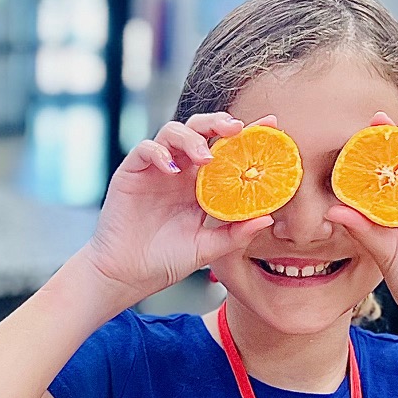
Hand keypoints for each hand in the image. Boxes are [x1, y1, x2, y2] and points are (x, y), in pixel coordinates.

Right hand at [78, 115, 274, 302]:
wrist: (127, 275)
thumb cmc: (165, 262)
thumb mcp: (208, 249)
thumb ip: (236, 234)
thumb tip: (268, 219)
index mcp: (201, 184)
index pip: (226, 149)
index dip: (247, 134)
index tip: (270, 125)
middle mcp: (180, 171)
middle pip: (200, 130)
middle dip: (218, 122)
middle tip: (236, 129)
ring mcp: (156, 169)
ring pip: (173, 132)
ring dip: (192, 137)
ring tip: (205, 156)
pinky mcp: (132, 172)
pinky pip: (145, 149)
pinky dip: (159, 152)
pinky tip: (172, 168)